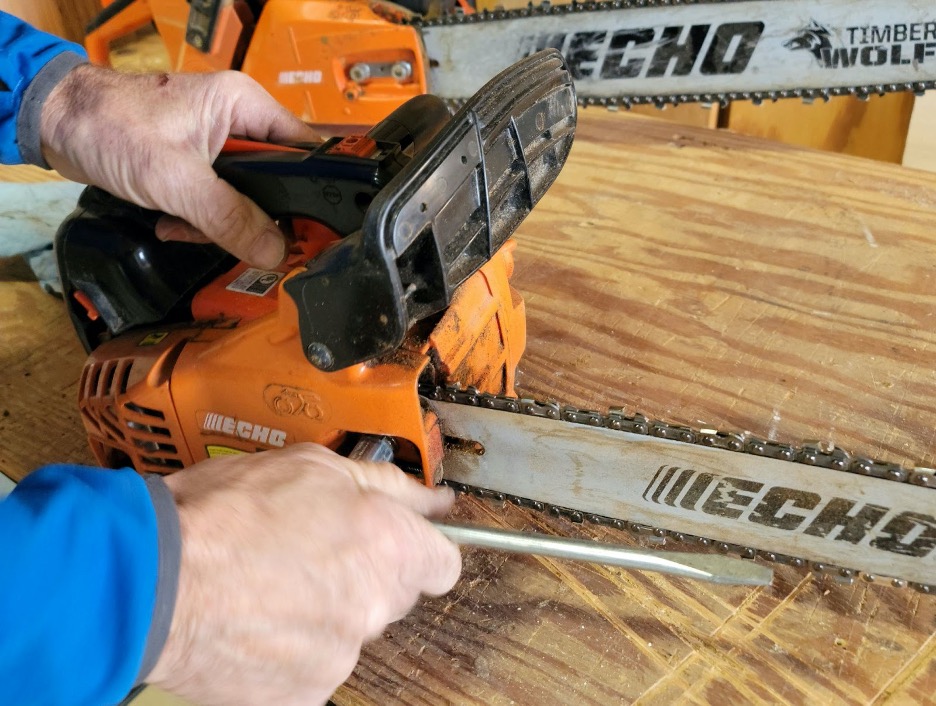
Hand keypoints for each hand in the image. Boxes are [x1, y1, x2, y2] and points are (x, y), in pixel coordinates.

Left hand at [38, 65, 318, 268]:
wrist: (57, 124)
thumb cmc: (111, 126)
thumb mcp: (176, 179)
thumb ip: (228, 217)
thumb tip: (273, 251)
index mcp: (245, 107)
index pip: (305, 151)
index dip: (312, 192)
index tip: (310, 229)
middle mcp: (238, 122)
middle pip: (276, 183)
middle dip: (255, 216)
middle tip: (243, 239)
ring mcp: (216, 145)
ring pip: (246, 198)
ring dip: (221, 223)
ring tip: (187, 226)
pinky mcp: (196, 165)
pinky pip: (217, 202)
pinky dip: (199, 220)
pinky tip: (173, 222)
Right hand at [148, 443, 460, 705]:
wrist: (155, 580)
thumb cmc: (226, 515)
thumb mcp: (313, 465)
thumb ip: (386, 484)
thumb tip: (431, 499)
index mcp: (388, 546)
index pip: (443, 564)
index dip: (417, 548)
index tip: (396, 542)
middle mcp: (373, 606)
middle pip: (391, 596)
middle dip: (362, 574)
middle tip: (309, 551)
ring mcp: (339, 655)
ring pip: (348, 631)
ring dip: (322, 611)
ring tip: (267, 583)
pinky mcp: (303, 694)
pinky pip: (312, 668)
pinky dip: (290, 649)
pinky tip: (253, 620)